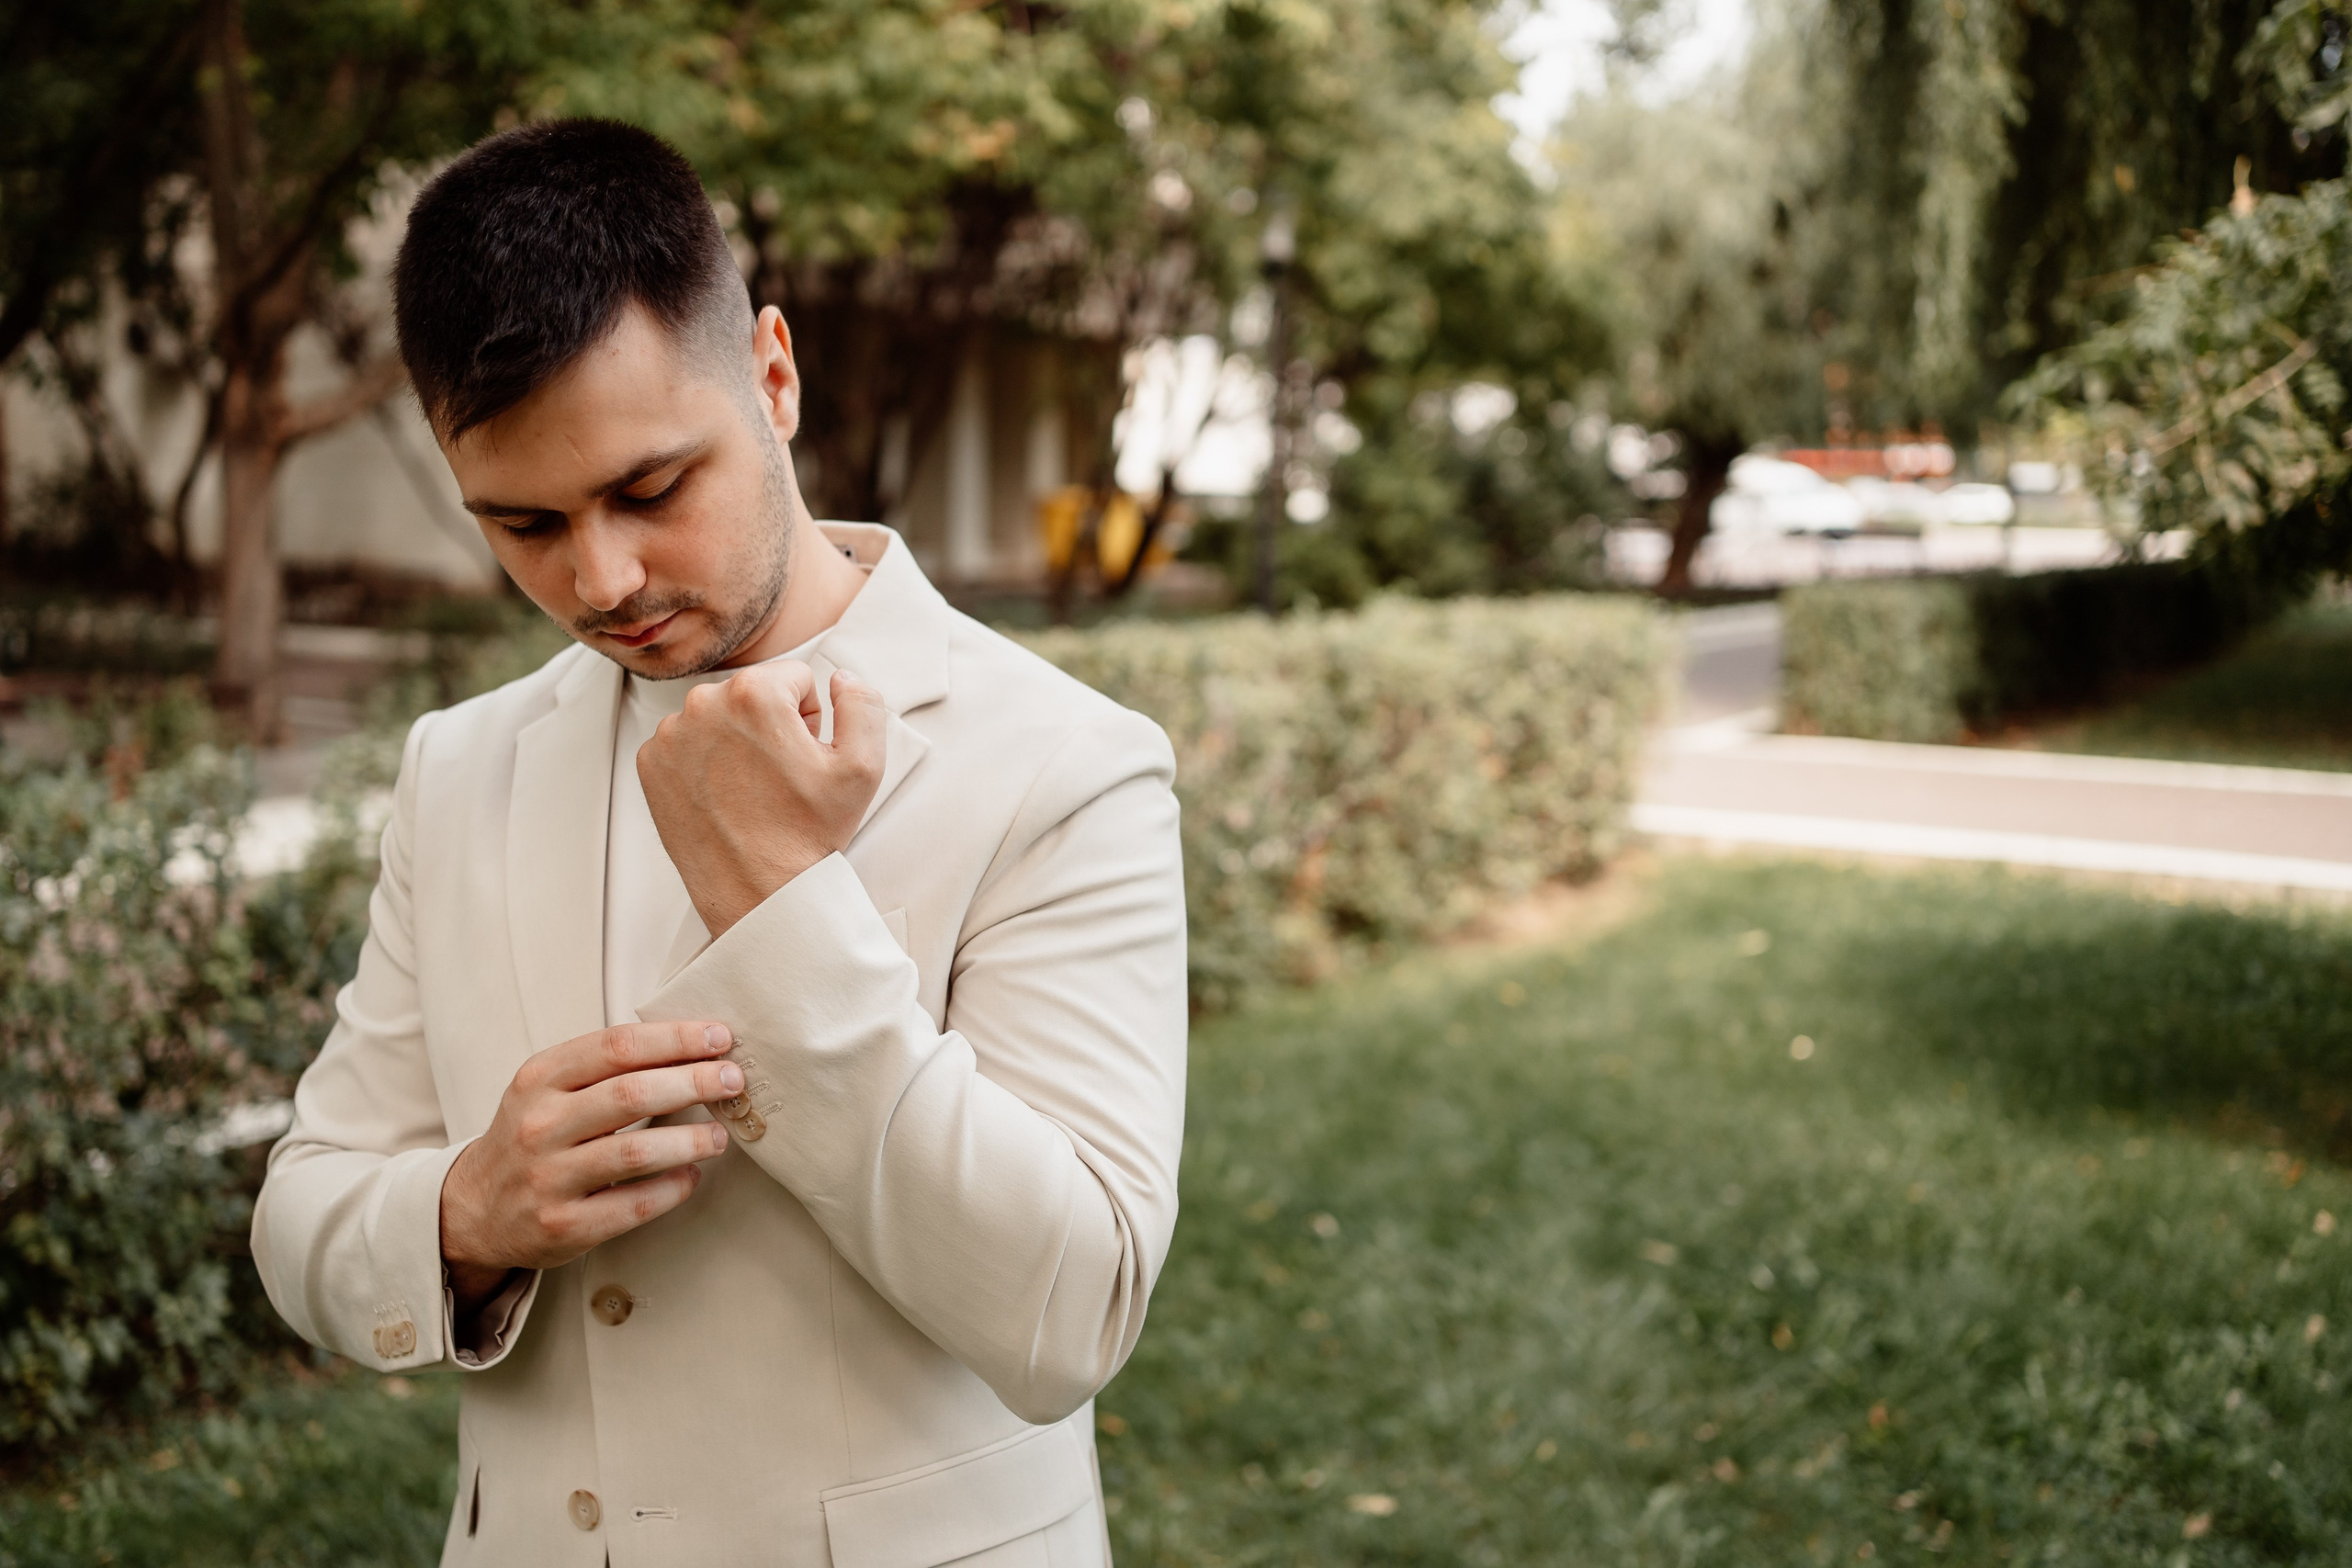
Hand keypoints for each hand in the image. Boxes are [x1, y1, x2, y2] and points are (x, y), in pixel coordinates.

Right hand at [440, 1021, 743, 1314]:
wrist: (473, 1210)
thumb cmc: (532, 1137)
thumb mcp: (548, 1090)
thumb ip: (606, 1067)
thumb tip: (692, 1045)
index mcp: (539, 1079)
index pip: (616, 1046)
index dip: (675, 1038)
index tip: (719, 1036)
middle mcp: (539, 1125)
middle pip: (632, 1093)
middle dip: (694, 1082)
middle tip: (733, 1079)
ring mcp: (548, 1178)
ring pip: (636, 1152)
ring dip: (690, 1140)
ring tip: (720, 1134)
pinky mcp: (563, 1226)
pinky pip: (633, 1205)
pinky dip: (672, 1188)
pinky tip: (691, 1176)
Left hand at [636, 661, 885, 937]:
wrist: (758, 894)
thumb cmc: (807, 834)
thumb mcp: (863, 767)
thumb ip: (863, 703)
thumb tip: (840, 678)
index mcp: (754, 694)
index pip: (795, 676)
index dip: (809, 717)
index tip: (804, 754)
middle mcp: (703, 705)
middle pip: (753, 693)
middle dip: (771, 725)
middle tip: (781, 776)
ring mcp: (671, 735)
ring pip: (718, 717)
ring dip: (736, 742)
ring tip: (752, 789)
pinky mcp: (651, 764)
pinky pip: (686, 743)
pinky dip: (704, 763)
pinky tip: (724, 797)